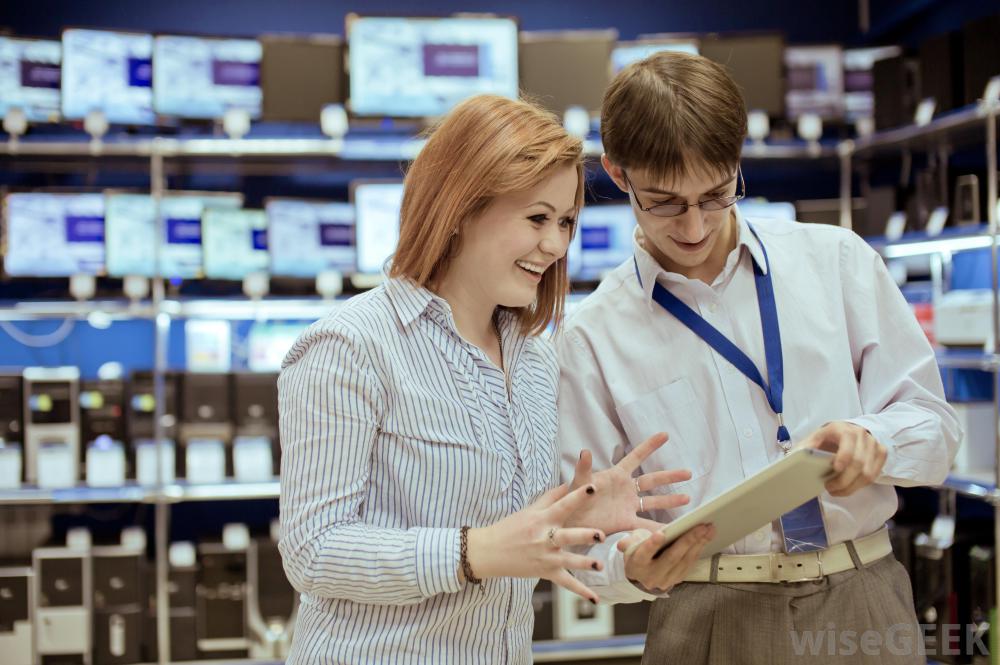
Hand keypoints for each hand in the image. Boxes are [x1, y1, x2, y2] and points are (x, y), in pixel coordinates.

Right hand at [466, 483, 606, 602]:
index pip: (563, 505)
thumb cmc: (509, 528)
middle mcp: (544, 538)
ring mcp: (545, 557)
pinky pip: (565, 583)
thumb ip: (550, 497)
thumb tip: (567, 484)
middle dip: (584, 535)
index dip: (578, 496)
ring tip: (600, 565)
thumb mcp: (528, 510)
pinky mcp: (545, 572)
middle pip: (567, 536)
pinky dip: (581, 591)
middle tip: (601, 535)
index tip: (593, 488)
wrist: (488, 552)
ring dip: (584, 563)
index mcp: (541, 519)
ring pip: (568, 561)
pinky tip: (595, 599)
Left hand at [566, 432, 691, 534]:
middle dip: (670, 476)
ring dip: (670, 500)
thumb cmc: (573, 498)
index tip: (664, 435)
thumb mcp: (579, 482)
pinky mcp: (626, 522)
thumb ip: (584, 468)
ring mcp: (628, 506)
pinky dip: (658, 528)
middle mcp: (625, 489)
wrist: (568, 522)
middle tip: (688, 473)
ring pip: (654, 501)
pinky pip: (645, 525)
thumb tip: (584, 451)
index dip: (649, 446)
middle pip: (652, 480)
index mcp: (616, 476)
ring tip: (688, 498)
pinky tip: (672, 530)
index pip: (635, 457)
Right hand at [619, 524, 714, 592]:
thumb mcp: (628, 546)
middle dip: (687, 541)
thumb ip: (627, 542)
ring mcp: (666, 580)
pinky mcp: (677, 580)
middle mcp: (652, 575)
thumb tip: (622, 544)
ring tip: (709, 529)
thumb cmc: (636, 553)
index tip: (661, 533)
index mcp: (637, 565)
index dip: (652, 544)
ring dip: (699, 544)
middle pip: (671, 558)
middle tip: (701, 526)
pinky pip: (690, 565)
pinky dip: (699, 550)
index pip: (644, 554)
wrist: (641, 576)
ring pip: (684, 561)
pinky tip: (706, 538)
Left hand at [795, 421, 886, 496]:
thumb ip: (805, 447)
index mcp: (843, 429)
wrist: (847, 431)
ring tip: (837, 491)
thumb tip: (795, 457)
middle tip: (830, 488)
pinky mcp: (881, 453)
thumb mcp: (814, 438)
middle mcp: (861, 434)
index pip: (848, 443)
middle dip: (843, 481)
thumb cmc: (828, 438)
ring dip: (852, 487)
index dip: (843, 458)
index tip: (834, 469)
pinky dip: (861, 485)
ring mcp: (873, 443)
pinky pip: (874, 475)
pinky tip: (849, 486)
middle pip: (858, 463)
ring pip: (868, 473)